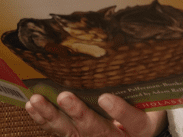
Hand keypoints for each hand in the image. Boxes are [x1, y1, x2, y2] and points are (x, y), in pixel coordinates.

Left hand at [26, 92, 164, 136]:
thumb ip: (140, 84)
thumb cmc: (144, 107)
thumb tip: (129, 53)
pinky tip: (32, 106)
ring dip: (53, 116)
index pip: (134, 122)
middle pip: (99, 132)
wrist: (138, 132)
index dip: (121, 111)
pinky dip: (44, 119)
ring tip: (38, 101)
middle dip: (80, 114)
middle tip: (65, 97)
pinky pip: (60, 132)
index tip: (106, 97)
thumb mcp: (150, 99)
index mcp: (141, 128)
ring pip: (73, 134)